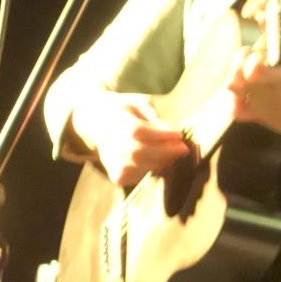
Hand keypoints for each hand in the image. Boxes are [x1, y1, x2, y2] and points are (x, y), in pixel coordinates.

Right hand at [72, 91, 188, 187]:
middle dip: (165, 152)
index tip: (179, 134)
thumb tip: (173, 133)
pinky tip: (162, 162)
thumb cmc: (127, 110)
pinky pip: (135, 178)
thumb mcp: (140, 103)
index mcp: (114, 118)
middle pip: (137, 152)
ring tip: (174, 154)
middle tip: (183, 148)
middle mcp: (107, 140)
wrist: (97, 120)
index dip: (160, 134)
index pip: (136, 131)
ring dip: (161, 162)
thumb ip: (155, 117)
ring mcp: (108, 159)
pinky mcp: (115, 174)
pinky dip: (152, 171)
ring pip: (137, 167)